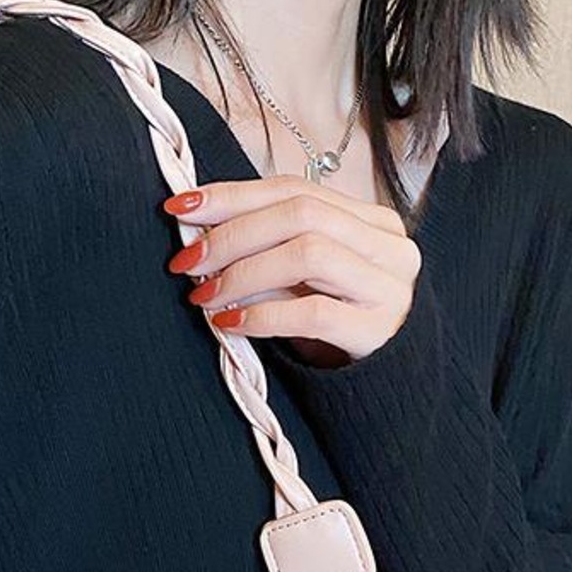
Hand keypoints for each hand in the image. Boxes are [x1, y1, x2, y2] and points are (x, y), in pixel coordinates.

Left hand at [167, 180, 419, 366]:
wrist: (389, 383)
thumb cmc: (341, 323)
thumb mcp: (310, 279)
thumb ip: (273, 249)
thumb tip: (201, 235)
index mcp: (372, 219)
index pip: (294, 189)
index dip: (233, 195)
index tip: (182, 207)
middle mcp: (387, 245)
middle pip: (300, 213)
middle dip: (233, 233)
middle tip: (189, 260)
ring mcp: (388, 286)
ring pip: (308, 253)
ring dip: (244, 272)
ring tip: (206, 294)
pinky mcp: (377, 330)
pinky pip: (312, 313)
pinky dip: (263, 315)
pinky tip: (231, 323)